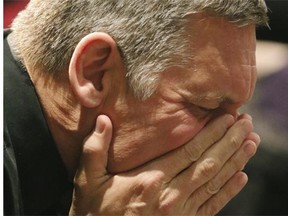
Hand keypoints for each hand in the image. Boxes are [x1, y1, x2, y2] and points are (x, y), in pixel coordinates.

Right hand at [69, 114, 258, 214]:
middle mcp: (171, 195)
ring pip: (215, 182)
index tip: (228, 118)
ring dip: (236, 161)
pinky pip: (212, 205)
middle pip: (209, 163)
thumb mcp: (88, 179)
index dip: (212, 133)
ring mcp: (181, 212)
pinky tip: (241, 177)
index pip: (190, 151)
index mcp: (151, 180)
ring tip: (251, 143)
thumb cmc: (95, 211)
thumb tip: (103, 120)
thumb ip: (95, 149)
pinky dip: (229, 191)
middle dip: (231, 141)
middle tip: (247, 124)